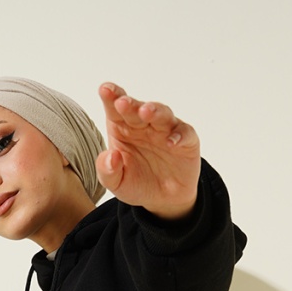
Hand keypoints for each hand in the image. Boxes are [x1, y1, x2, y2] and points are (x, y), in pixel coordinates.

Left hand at [96, 83, 200, 219]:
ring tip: (146, 112)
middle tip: (123, 102)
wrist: (164, 200)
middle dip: (131, 103)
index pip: (115, 108)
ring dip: (155, 111)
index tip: (105, 90)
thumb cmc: (138, 183)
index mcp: (123, 128)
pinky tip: (171, 142)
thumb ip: (107, 171)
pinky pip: (185, 134)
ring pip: (162, 114)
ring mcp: (166, 130)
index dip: (111, 96)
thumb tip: (111, 156)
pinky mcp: (186, 141)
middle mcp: (144, 125)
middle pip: (138, 108)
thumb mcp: (117, 183)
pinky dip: (179, 136)